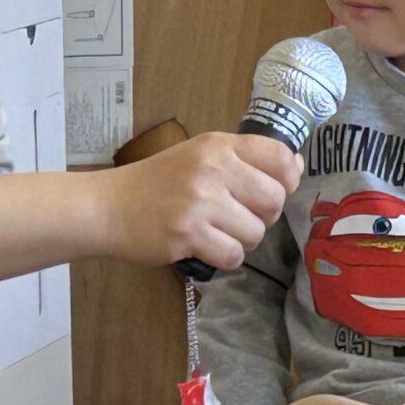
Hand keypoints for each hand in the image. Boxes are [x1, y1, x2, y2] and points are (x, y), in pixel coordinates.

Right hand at [108, 133, 297, 271]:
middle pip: (274, 201)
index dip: (288, 179)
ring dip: (242, 240)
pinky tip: (205, 247)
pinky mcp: (188, 234)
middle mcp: (213, 168)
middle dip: (264, 216)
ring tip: (216, 232)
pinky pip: (233, 256)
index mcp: (219, 145)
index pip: (280, 158)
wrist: (108, 207)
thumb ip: (245, 160)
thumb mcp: (200, 155)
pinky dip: (224, 258)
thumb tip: (296, 166)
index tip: (273, 190)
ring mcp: (200, 202)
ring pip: (256, 233)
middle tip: (239, 217)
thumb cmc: (158, 182)